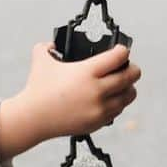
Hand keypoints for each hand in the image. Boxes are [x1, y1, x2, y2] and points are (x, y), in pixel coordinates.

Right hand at [18, 40, 140, 143]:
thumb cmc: (38, 89)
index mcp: (87, 71)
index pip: (119, 57)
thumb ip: (47, 47)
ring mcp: (100, 107)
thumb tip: (52, 44)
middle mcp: (97, 90)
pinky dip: (119, 102)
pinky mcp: (98, 121)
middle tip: (130, 66)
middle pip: (130, 76)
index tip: (122, 50)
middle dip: (132, 68)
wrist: (33, 118)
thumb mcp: (41, 60)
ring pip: (128, 95)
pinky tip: (115, 98)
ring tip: (125, 84)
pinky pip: (118, 110)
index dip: (123, 51)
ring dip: (129, 87)